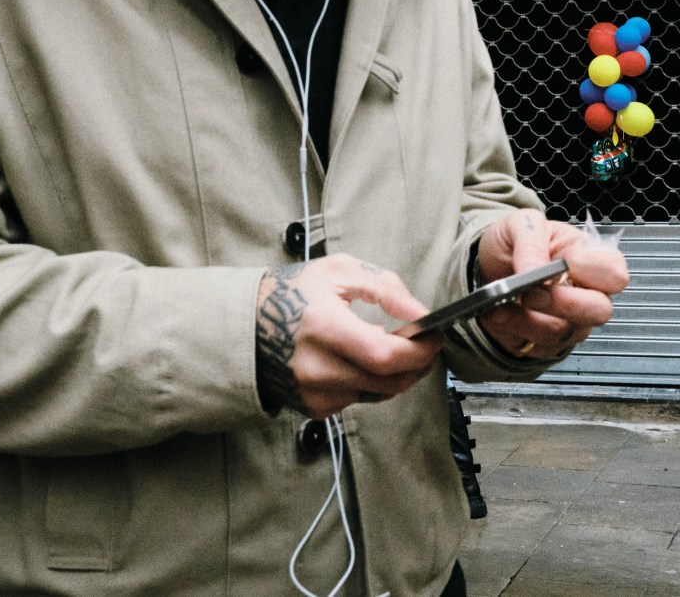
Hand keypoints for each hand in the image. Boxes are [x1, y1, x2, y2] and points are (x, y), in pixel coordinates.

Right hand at [255, 254, 440, 419]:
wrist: (245, 326)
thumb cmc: (292, 292)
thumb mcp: (337, 271)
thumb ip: (385, 288)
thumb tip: (420, 314)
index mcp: (324, 327)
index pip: (385, 355)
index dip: (420, 350)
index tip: (434, 336)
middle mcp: (317, 367)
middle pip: (389, 382)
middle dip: (417, 364)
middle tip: (424, 344)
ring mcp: (314, 392)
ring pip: (379, 394)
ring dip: (395, 374)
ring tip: (393, 348)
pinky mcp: (313, 408)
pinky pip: (358, 400)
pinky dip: (369, 383)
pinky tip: (360, 362)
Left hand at [474, 210, 629, 358]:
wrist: (488, 266)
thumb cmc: (515, 242)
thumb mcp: (521, 224)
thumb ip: (531, 240)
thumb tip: (535, 270)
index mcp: (590, 259)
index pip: (614, 274)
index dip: (590, 270)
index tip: (563, 261)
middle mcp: (588, 294)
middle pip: (600, 311)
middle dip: (562, 302)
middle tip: (531, 292)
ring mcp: (572, 321)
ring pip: (563, 332)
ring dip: (526, 319)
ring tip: (501, 302)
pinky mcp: (550, 342)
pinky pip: (539, 347)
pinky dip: (513, 330)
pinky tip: (499, 313)